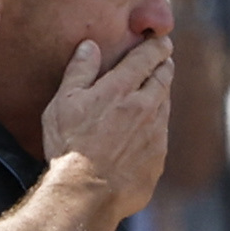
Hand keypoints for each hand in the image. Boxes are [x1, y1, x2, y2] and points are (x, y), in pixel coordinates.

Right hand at [41, 34, 174, 218]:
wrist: (89, 190)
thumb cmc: (70, 144)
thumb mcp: (64, 102)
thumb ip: (79, 71)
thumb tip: (90, 46)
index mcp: (121, 90)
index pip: (146, 59)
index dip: (156, 47)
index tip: (162, 40)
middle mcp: (145, 108)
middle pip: (163, 79)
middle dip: (164, 65)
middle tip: (165, 59)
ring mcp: (156, 133)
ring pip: (164, 104)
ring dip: (162, 92)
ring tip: (158, 86)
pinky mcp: (159, 156)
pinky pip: (162, 132)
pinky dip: (157, 121)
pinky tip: (150, 123)